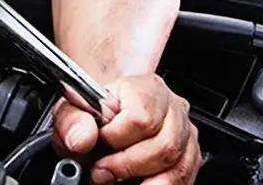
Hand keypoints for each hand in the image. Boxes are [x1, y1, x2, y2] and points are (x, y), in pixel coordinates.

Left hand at [54, 74, 201, 183]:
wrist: (104, 124)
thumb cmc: (95, 117)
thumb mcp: (72, 112)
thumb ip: (72, 120)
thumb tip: (82, 137)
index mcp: (145, 88)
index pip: (142, 117)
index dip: (115, 138)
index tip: (98, 144)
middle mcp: (171, 106)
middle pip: (164, 145)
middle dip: (128, 166)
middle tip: (103, 171)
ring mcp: (184, 131)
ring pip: (177, 166)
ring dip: (145, 181)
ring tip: (118, 179)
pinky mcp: (190, 155)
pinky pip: (185, 179)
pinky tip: (139, 183)